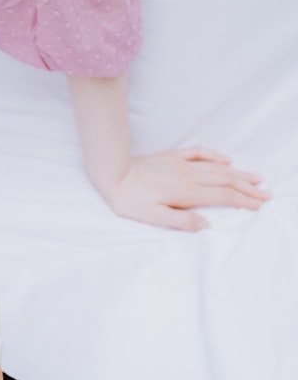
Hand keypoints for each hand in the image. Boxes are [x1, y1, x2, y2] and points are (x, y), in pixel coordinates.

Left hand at [98, 147, 270, 230]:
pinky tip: (226, 159)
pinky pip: (199, 153)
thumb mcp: (153, 217)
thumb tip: (206, 226)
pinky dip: (216, 156)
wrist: (112, 173)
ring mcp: (181, 164)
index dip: (243, 201)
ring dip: (239, 173)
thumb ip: (181, 221)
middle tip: (266, 194)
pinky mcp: (172, 156)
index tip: (259, 205)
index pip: (223, 197)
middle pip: (226, 181)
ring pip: (217, 167)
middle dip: (248, 188)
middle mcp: (189, 176)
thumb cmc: (130, 199)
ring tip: (257, 178)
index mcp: (187, 192)